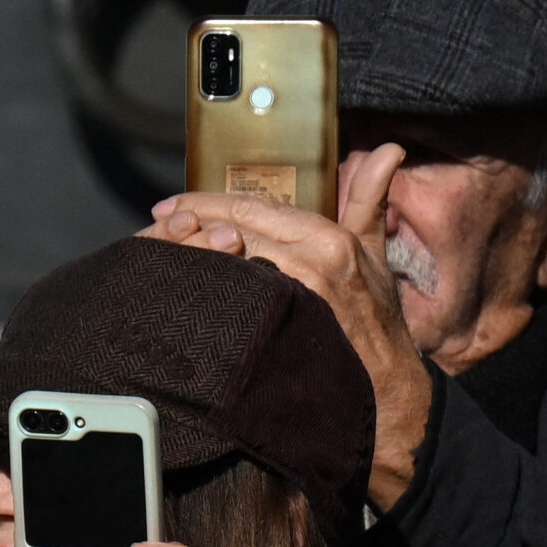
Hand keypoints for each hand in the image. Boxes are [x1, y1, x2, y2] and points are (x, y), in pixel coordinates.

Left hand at [142, 144, 430, 506]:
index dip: (206, 202)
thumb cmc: (380, 329)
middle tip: (156, 226)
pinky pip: (235, 292)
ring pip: (228, 256)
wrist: (390, 394)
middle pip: (233, 225)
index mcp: (331, 235)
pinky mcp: (287, 319)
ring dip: (192, 254)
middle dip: (188, 222)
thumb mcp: (376, 256)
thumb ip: (369, 201)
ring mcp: (300, 287)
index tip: (173, 207)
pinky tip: (185, 290)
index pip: (253, 206)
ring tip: (162, 257)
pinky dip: (208, 285)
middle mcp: (316, 253)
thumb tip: (388, 151)